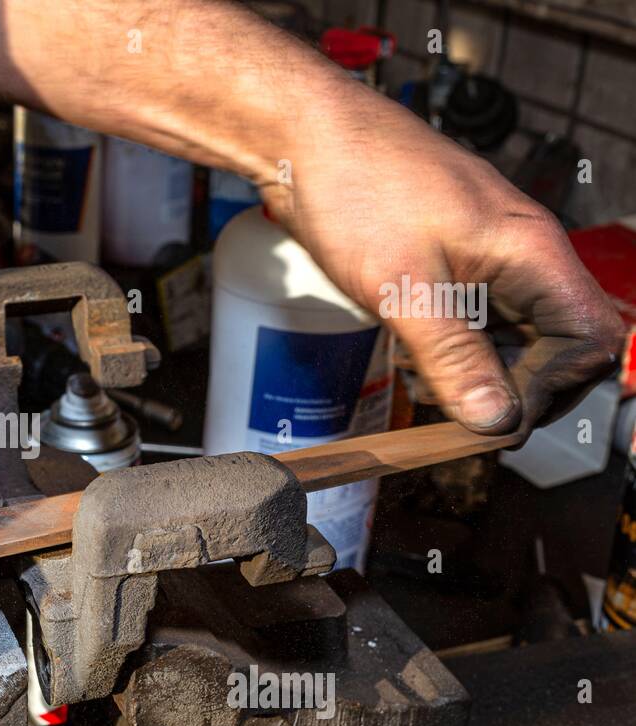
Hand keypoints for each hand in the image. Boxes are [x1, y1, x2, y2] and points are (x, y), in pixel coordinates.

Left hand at [263, 82, 622, 433]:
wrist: (303, 139)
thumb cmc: (356, 188)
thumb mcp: (403, 288)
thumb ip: (453, 356)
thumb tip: (496, 418)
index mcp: (532, 252)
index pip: (590, 339)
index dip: (552, 388)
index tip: (496, 416)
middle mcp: (520, 253)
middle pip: (557, 343)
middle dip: (515, 388)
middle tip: (460, 416)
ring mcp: (485, 256)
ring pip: (513, 335)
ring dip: (481, 373)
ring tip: (429, 388)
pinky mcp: (448, 261)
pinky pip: (475, 318)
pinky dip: (454, 349)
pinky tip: (415, 360)